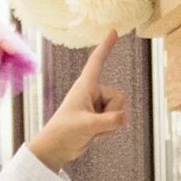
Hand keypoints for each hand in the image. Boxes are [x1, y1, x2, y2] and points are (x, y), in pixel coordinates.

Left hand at [27, 34, 132, 170]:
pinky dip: (108, 131)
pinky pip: (116, 121)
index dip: (106, 47)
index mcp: (85, 86)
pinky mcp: (100, 118)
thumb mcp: (87, 125)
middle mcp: (93, 93)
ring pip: (120, 111)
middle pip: (119, 97)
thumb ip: (108, 121)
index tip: (113, 31)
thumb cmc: (64, 132)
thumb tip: (124, 118)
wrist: (56, 149)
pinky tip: (94, 135)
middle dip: (112, 114)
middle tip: (92, 123)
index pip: (96, 62)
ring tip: (91, 130)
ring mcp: (97, 106)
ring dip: (109, 125)